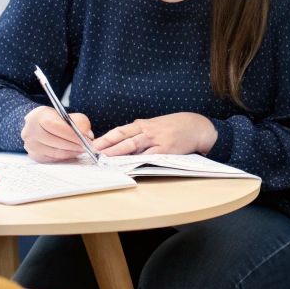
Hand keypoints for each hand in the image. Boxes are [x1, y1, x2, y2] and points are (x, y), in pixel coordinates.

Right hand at [21, 106, 93, 162]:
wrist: (40, 126)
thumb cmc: (55, 119)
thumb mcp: (67, 115)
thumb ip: (79, 121)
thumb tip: (88, 134)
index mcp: (37, 116)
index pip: (54, 125)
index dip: (71, 133)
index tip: (86, 138)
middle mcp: (30, 131)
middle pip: (55, 140)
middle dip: (74, 144)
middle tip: (88, 146)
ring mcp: (30, 145)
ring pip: (55, 152)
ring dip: (72, 152)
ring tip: (83, 149)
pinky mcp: (34, 156)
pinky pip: (53, 159)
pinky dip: (66, 157)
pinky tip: (74, 153)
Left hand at [91, 112, 217, 156]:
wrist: (197, 126)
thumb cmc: (175, 128)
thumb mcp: (156, 127)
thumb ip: (141, 135)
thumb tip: (123, 146)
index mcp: (143, 125)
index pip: (120, 131)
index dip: (106, 137)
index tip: (92, 144)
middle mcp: (147, 130)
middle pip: (122, 136)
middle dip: (107, 144)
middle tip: (93, 151)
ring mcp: (156, 139)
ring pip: (132, 144)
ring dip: (117, 151)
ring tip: (105, 157)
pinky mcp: (165, 149)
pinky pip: (148, 155)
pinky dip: (137, 159)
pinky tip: (128, 163)